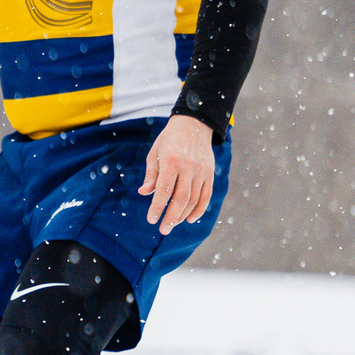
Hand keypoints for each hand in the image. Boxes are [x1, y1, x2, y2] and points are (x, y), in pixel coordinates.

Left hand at [141, 115, 217, 232]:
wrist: (194, 125)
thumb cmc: (169, 140)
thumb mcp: (155, 153)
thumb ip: (151, 174)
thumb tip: (144, 193)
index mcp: (171, 161)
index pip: (164, 190)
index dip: (158, 207)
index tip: (151, 219)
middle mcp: (189, 167)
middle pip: (181, 198)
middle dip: (171, 216)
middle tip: (163, 229)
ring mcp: (202, 171)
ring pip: (194, 199)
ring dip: (183, 215)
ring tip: (172, 224)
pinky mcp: (210, 173)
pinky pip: (206, 195)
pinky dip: (199, 209)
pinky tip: (190, 218)